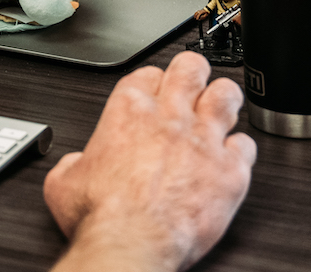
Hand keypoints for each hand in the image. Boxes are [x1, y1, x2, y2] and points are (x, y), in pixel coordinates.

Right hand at [45, 51, 255, 271]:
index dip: (154, 82)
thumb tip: (74, 166)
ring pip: (226, 95)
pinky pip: (246, 145)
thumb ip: (73, 162)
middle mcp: (170, 118)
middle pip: (192, 68)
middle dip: (194, 73)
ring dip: (224, 100)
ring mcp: (203, 141)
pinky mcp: (229, 171)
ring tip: (220, 110)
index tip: (155, 93)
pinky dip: (240, 150)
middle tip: (194, 86)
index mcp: (130, 112)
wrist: (131, 243)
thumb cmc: (101, 215)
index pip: (149, 73)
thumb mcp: (64, 182)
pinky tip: (232, 158)